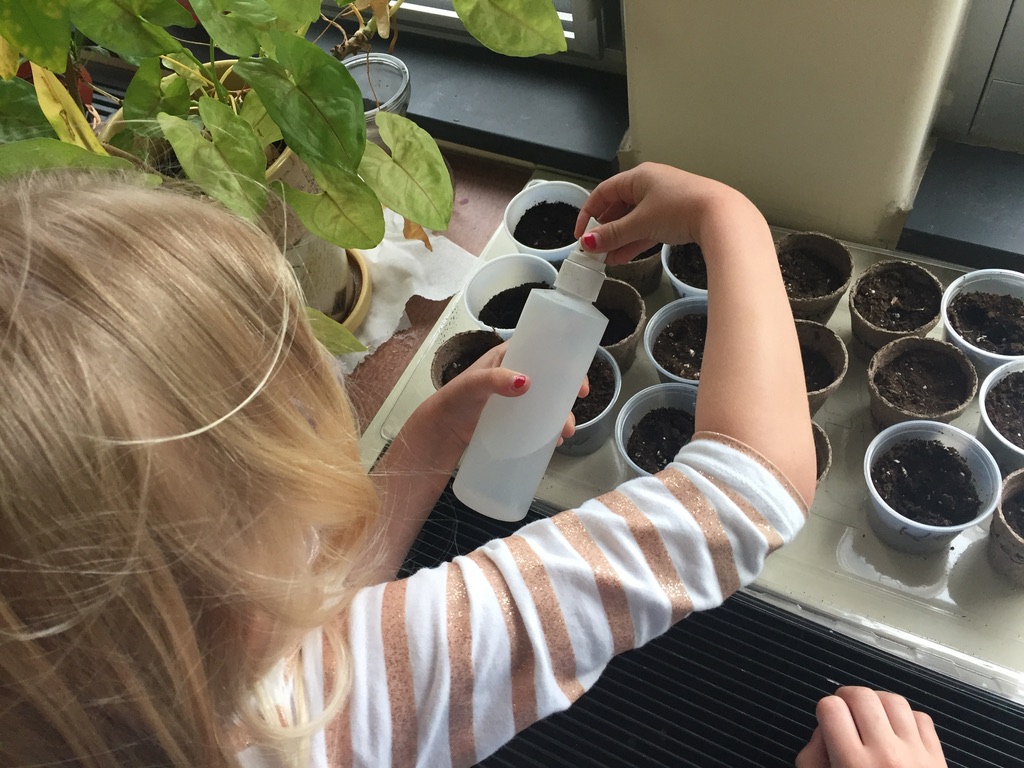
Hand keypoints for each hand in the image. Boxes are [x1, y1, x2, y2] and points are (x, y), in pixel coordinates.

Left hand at [426, 342, 587, 449]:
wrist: (443, 431)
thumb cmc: (455, 399)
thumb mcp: (474, 384)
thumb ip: (495, 379)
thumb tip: (525, 382)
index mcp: (509, 357)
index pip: (543, 352)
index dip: (564, 360)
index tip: (578, 377)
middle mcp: (516, 375)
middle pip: (551, 380)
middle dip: (567, 393)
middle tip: (576, 404)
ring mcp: (517, 399)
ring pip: (547, 403)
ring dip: (561, 415)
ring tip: (564, 432)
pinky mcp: (515, 419)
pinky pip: (538, 421)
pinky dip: (549, 429)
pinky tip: (554, 440)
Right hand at [573, 162, 745, 264]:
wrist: (720, 216)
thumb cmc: (680, 209)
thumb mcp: (640, 223)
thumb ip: (613, 234)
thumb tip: (588, 242)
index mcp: (639, 177)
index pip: (603, 192)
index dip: (588, 213)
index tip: (580, 235)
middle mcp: (651, 185)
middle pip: (618, 207)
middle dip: (604, 230)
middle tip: (593, 249)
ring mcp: (664, 201)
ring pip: (633, 220)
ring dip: (619, 239)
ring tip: (605, 259)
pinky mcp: (676, 216)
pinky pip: (648, 228)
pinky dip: (635, 242)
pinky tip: (623, 258)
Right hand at [795, 687, 946, 767]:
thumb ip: (812, 758)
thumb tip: (823, 730)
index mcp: (853, 765)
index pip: (831, 708)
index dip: (825, 711)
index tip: (828, 722)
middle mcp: (886, 756)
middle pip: (861, 696)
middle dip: (847, 698)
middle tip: (845, 712)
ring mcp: (916, 755)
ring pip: (893, 700)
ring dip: (877, 703)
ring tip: (870, 716)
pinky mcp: (937, 758)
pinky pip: (921, 718)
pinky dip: (906, 717)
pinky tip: (896, 731)